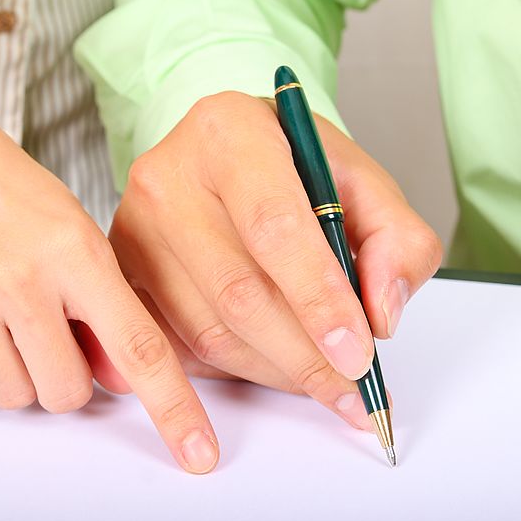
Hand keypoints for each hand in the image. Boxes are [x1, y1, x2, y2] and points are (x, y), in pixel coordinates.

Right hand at [0, 94, 219, 473]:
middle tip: (46, 331)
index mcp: (75, 251)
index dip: (174, 409)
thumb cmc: (2, 186)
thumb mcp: (71, 231)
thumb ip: (100, 306)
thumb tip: (119, 380)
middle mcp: (21, 277)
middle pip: (68, 394)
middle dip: (65, 376)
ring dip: (15, 373)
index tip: (198, 454)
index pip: (140, 348)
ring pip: (13, 398)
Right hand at [110, 92, 441, 429]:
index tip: (358, 351)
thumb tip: (381, 315)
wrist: (226, 159)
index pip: (273, 225)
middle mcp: (168, 176)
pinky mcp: (123, 275)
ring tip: (327, 384)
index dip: (318, 297)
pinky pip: (181, 346)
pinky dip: (237, 371)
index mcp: (230, 132)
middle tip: (354, 389)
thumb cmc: (292, 169)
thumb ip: (397, 241)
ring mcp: (133, 229)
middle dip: (305, 356)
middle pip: (238, 291)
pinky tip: (277, 368)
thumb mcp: (363, 184)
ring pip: (209, 331)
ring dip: (277, 372)